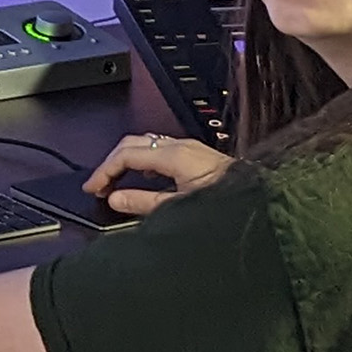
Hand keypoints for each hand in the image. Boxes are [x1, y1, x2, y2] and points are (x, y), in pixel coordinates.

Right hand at [83, 133, 234, 215]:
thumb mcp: (178, 208)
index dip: (104, 170)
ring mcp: (190, 149)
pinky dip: (143, 162)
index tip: (93, 188)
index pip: (126, 154)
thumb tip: (117, 199)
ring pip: (147, 145)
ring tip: (116, 183)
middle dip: (111, 162)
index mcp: (174, 155)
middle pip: (133, 143)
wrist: (259, 204)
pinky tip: (142, 179)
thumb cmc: (226, 205)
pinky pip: (161, 151)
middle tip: (99, 185)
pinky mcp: (197, 157)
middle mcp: (182, 146)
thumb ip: (143, 202)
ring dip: (127, 161)